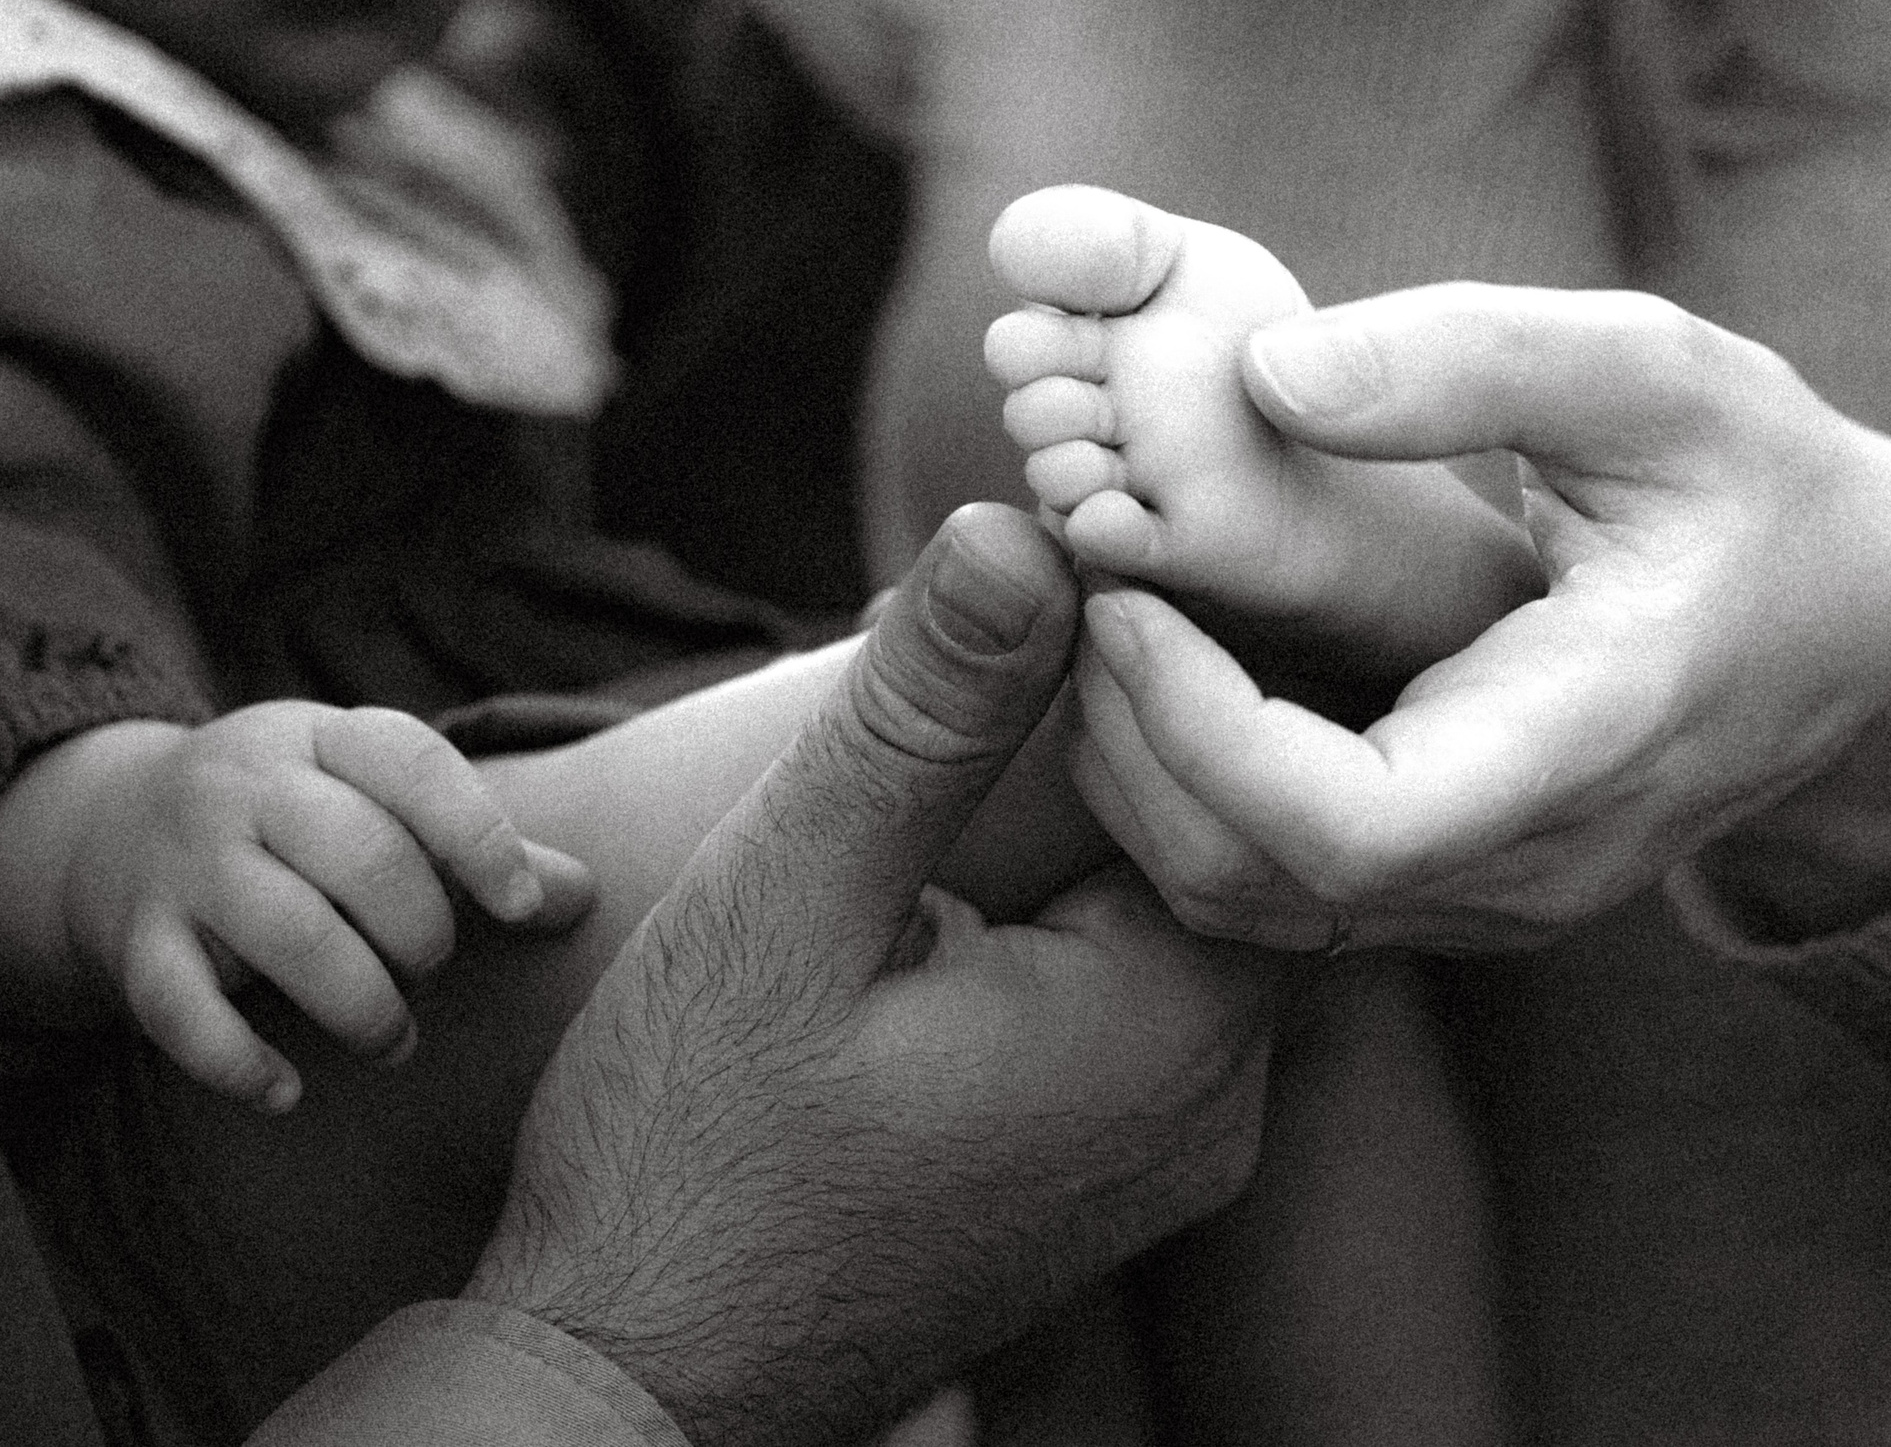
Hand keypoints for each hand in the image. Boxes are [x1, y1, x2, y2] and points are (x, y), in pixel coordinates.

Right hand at [0, 702, 594, 1110]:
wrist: (105, 825)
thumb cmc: (294, 823)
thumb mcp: (375, 804)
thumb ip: (477, 847)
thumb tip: (583, 898)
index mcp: (323, 738)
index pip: (414, 765)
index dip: (479, 837)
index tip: (522, 908)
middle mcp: (248, 786)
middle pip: (357, 855)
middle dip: (419, 933)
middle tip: (431, 971)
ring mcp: (184, 862)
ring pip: (284, 932)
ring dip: (357, 1003)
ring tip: (392, 1040)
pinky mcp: (134, 941)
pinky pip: (179, 1009)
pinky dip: (236, 1060)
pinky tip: (286, 1092)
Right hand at [466, 504, 1280, 1446]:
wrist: (638, 1382)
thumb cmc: (692, 1150)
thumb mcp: (790, 902)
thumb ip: (920, 721)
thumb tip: (1023, 529)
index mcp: (1172, 1026)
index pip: (1252, 775)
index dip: (1171, 655)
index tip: (1080, 564)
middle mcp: (1217, 1103)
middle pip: (1231, 841)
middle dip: (1142, 722)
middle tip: (1054, 603)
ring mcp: (1173, 1153)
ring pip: (1189, 912)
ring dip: (1111, 813)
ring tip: (1015, 701)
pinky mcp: (1111, 1175)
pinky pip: (1147, 991)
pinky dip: (1090, 903)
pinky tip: (991, 853)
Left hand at [1071, 284, 1890, 952]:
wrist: (1872, 640)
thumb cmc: (1768, 490)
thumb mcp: (1658, 377)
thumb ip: (1473, 360)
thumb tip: (1263, 370)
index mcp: (1584, 746)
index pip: (1349, 831)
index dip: (1198, 728)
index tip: (1124, 591)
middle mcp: (1532, 864)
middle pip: (1261, 885)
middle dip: (1129, 742)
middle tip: (1074, 582)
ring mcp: (1494, 900)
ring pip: (1249, 909)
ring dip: (1141, 774)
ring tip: (1101, 615)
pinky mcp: (1460, 892)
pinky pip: (1279, 891)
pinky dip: (1189, 791)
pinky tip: (1166, 663)